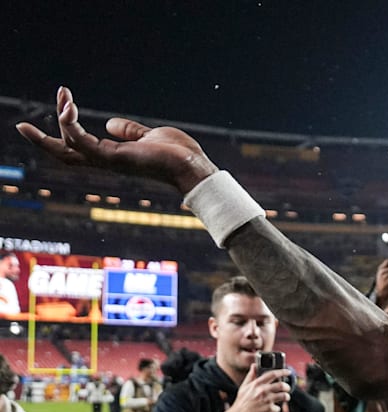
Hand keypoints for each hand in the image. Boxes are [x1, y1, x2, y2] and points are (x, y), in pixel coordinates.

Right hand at [15, 86, 217, 194]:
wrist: (192, 166)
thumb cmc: (177, 154)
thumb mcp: (148, 136)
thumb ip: (129, 131)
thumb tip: (111, 124)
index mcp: (112, 156)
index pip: (77, 149)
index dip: (58, 136)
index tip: (55, 110)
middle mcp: (106, 162)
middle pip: (63, 155)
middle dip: (41, 141)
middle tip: (21, 125)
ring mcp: (108, 161)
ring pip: (69, 147)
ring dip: (61, 121)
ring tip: (63, 96)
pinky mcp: (114, 158)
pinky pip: (81, 142)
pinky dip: (70, 126)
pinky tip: (68, 108)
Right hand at [223, 365, 291, 411]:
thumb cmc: (241, 401)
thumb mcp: (244, 386)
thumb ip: (251, 375)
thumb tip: (254, 365)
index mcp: (256, 384)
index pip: (272, 374)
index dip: (282, 372)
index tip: (288, 372)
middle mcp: (262, 390)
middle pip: (281, 385)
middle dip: (287, 386)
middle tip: (287, 388)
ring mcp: (266, 400)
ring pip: (284, 396)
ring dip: (286, 397)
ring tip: (284, 398)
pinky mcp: (268, 409)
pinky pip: (278, 408)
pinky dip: (276, 409)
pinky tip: (271, 409)